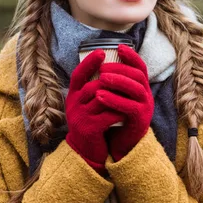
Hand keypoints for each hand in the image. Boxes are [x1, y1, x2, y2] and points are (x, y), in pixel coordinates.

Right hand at [65, 49, 122, 173]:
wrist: (86, 151)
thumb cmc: (91, 122)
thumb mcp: (88, 104)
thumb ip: (94, 88)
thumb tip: (110, 68)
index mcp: (72, 95)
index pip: (78, 74)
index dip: (89, 62)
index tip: (102, 52)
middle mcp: (73, 104)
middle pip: (92, 85)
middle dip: (110, 80)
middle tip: (126, 77)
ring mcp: (79, 117)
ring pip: (100, 99)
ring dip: (116, 95)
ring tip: (130, 93)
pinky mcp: (88, 129)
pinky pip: (106, 116)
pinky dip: (118, 112)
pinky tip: (126, 111)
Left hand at [96, 44, 153, 161]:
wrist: (120, 144)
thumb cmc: (115, 116)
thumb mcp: (114, 96)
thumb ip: (112, 82)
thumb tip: (98, 61)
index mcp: (141, 87)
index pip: (140, 67)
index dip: (131, 56)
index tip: (119, 47)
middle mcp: (146, 95)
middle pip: (137, 75)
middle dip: (120, 68)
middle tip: (102, 67)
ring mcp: (146, 107)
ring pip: (135, 89)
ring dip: (118, 81)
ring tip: (101, 78)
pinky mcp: (141, 120)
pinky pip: (130, 107)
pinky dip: (114, 100)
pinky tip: (100, 96)